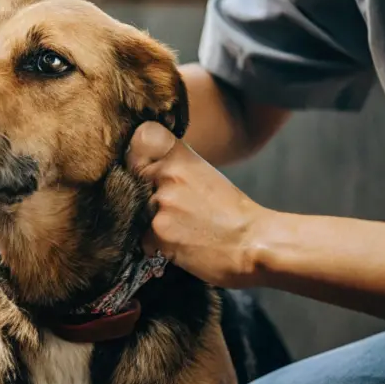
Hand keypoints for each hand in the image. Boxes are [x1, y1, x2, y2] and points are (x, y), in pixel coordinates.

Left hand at [126, 121, 270, 287]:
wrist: (255, 244)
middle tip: (170, 209)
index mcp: (181, 157)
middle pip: (129, 180)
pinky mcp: (157, 233)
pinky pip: (140, 239)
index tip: (141, 166)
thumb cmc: (233, 213)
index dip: (136, 153)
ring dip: (148, 222)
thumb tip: (143, 168)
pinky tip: (176, 245)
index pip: (141, 138)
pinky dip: (154, 245)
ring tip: (177, 228)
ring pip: (133, 211)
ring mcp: (160, 204)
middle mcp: (167, 176)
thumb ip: (173, 168)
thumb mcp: (205, 175)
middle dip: (141, 195)